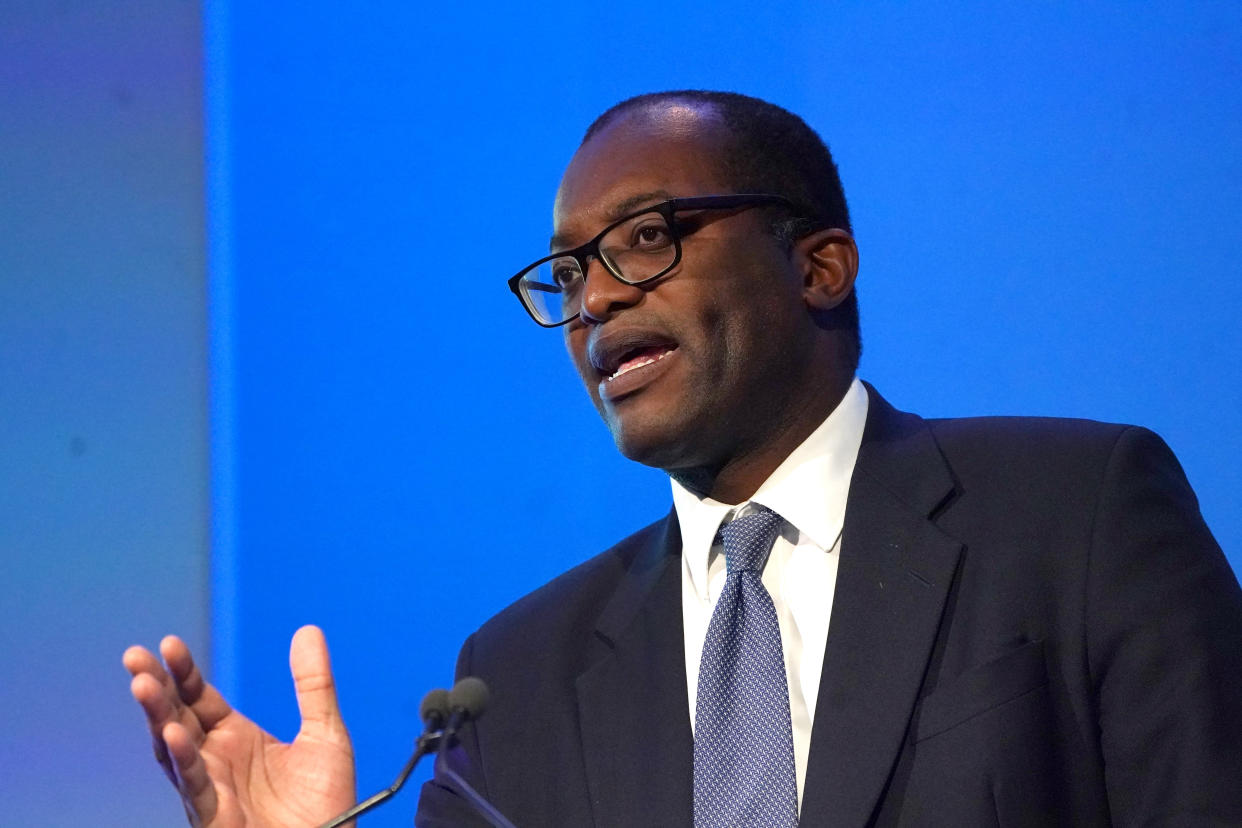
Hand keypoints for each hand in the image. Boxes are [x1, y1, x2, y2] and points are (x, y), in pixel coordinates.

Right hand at [124, 625, 355, 826]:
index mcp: (236, 738)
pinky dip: (183, 759)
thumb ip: (313, 684)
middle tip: (136, 656)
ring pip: (174, 749)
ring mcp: (211, 788)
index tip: (169, 644)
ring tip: (143, 684)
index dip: (184, 672)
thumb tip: (308, 630)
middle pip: (177, 717)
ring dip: (157, 717)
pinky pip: (195, 785)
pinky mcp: (215, 816)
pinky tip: (173, 733)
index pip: (200, 698)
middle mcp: (216, 760)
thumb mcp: (324, 733)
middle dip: (155, 688)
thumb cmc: (327, 801)